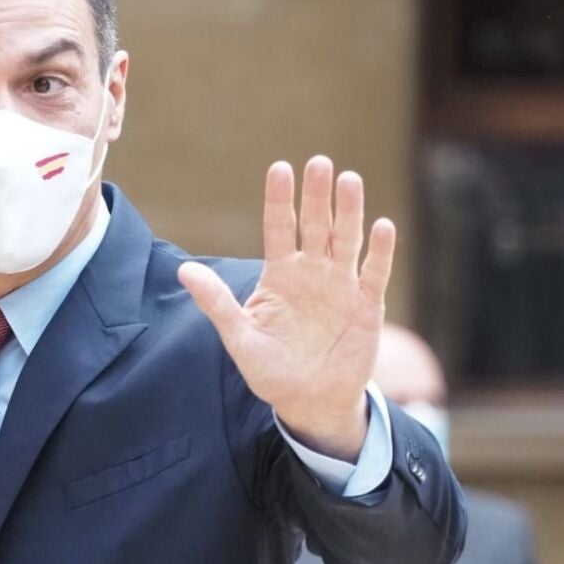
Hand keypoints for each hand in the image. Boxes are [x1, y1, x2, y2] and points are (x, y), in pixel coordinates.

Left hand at [179, 156, 395, 459]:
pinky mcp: (367, 304)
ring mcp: (342, 285)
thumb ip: (217, 302)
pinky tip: (381, 226)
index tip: (279, 168)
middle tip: (318, 163)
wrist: (309, 401)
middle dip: (316, 195)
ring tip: (349, 180)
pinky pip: (374, 272)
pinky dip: (380, 251)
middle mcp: (312, 271)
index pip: (278, 227)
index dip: (279, 199)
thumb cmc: (271, 369)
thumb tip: (183, 270)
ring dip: (349, 212)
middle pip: (316, 225)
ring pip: (346, 240)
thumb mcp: (239, 337)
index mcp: (280, 274)